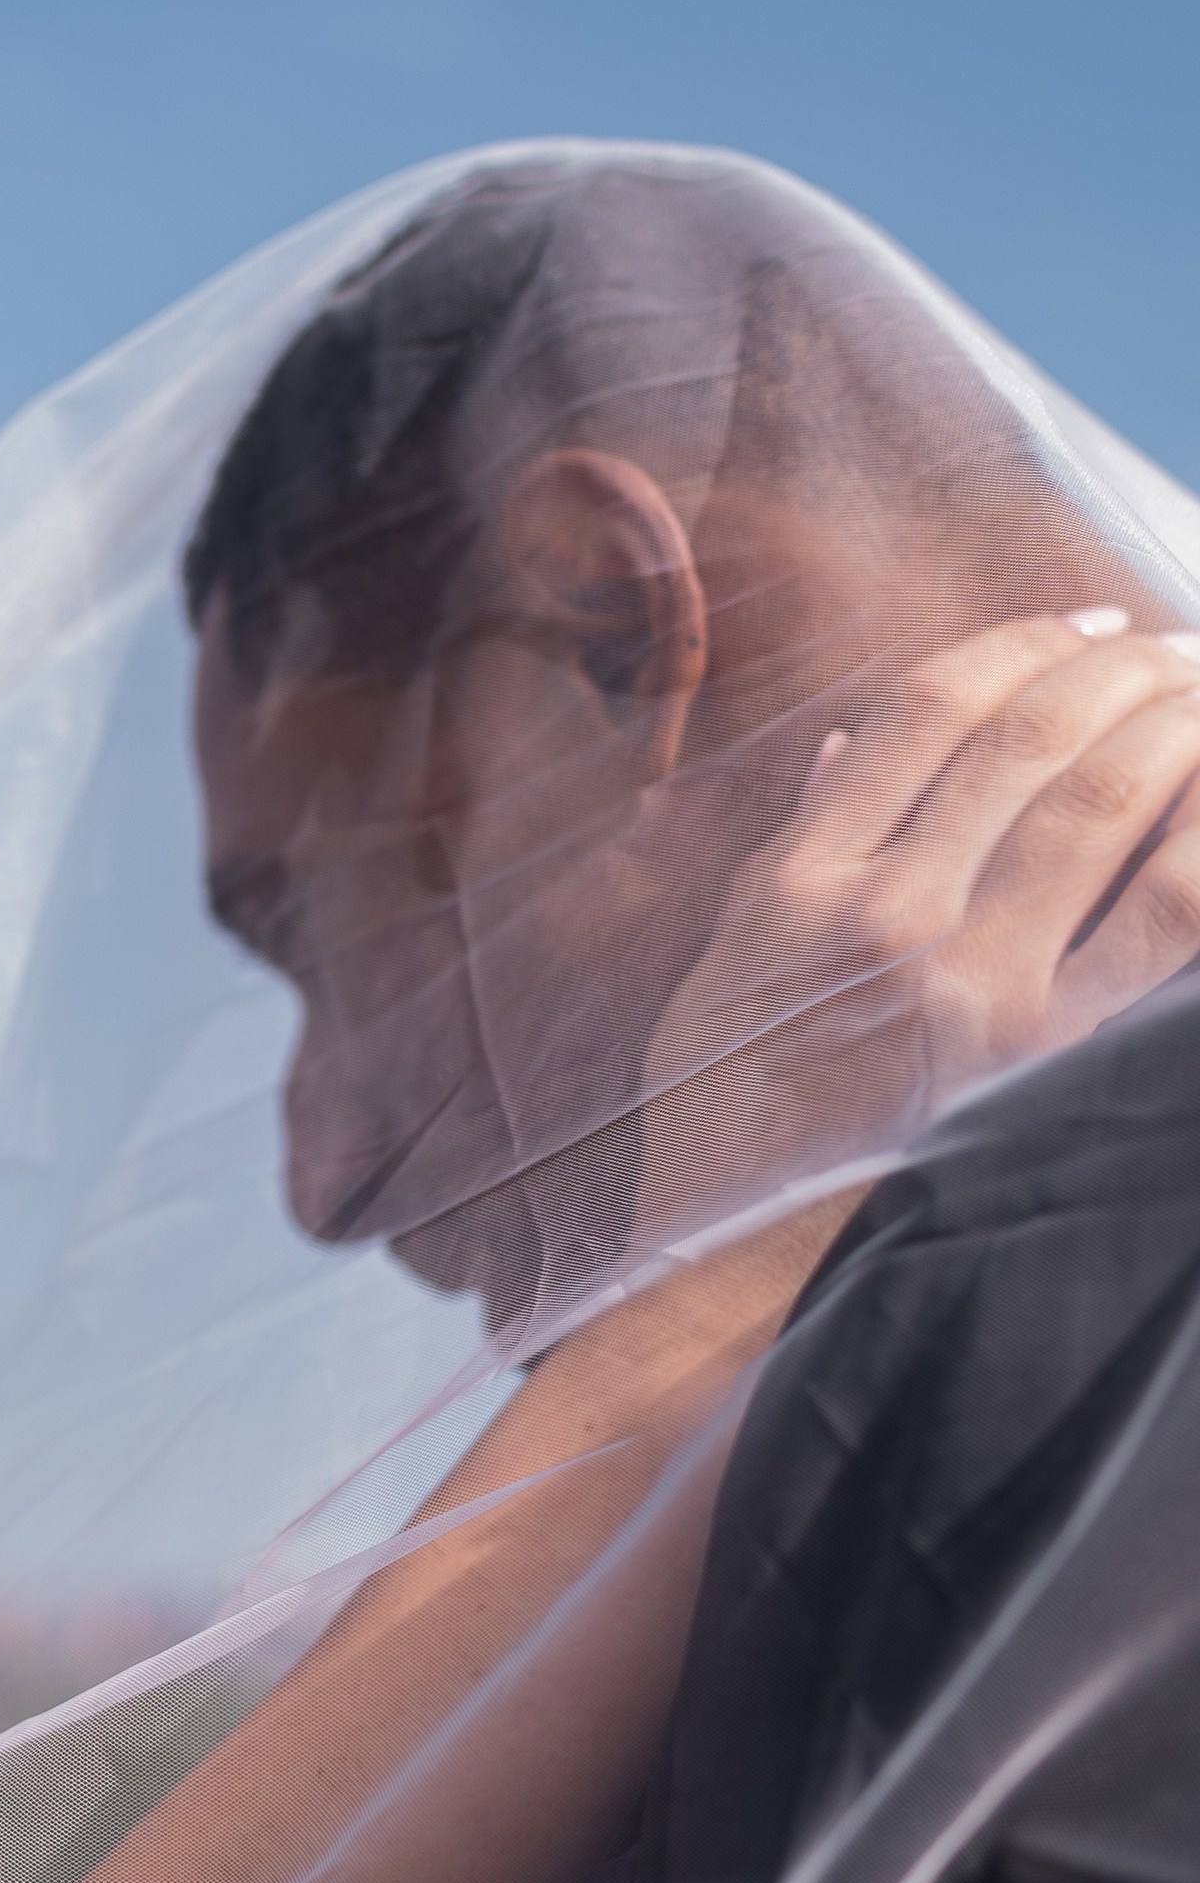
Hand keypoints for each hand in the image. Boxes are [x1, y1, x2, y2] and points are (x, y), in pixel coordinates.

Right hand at [641, 607, 1199, 1212]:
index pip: (926, 711)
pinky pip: (1166, 914)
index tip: (1081, 627)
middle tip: (1172, 652)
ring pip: (1103, 801)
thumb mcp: (730, 962)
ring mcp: (973, 989)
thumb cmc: (727, 1109)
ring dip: (1177, 725)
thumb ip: (797, 847)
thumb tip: (846, 749)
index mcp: (803, 885)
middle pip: (1027, 738)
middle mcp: (887, 920)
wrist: (730, 1255)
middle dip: (1120, 670)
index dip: (1023, 643)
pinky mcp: (1046, 1058)